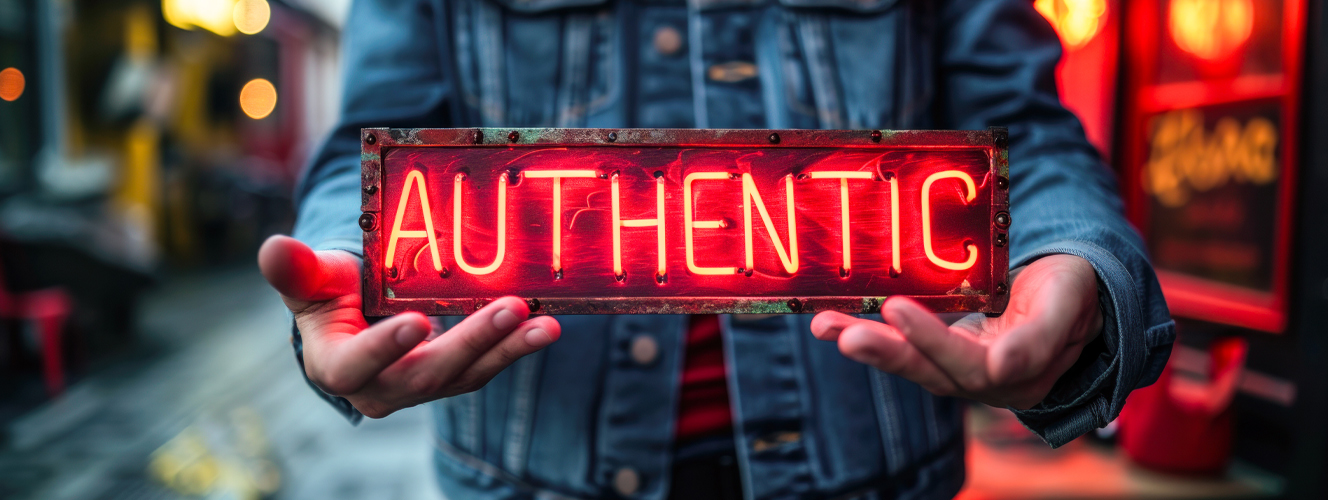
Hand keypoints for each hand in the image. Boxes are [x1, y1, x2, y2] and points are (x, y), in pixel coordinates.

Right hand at [258, 235, 559, 417]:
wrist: (355, 316)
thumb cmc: (330, 294)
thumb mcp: (312, 278)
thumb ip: (295, 269)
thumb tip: (274, 247)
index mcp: (337, 367)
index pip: (358, 366)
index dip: (386, 348)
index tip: (417, 322)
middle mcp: (382, 388)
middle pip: (429, 374)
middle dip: (472, 342)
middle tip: (510, 309)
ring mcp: (423, 387)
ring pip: (468, 374)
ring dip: (508, 349)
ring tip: (545, 325)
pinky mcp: (455, 377)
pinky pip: (488, 365)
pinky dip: (516, 346)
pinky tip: (544, 325)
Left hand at [811, 254, 1102, 408]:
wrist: (1073, 294)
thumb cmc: (1074, 293)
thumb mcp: (1068, 304)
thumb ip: (1039, 337)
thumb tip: (1003, 367)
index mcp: (1019, 375)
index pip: (970, 364)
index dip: (932, 340)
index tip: (898, 308)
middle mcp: (984, 380)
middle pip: (928, 370)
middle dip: (884, 352)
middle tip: (844, 333)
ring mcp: (959, 367)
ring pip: (909, 361)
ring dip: (866, 343)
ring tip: (825, 325)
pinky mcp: (940, 351)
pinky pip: (901, 346)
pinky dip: (867, 332)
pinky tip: (829, 321)